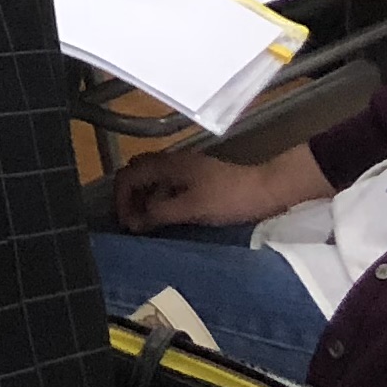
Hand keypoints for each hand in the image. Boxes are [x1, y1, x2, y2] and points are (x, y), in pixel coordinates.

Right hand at [114, 144, 324, 233]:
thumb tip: (131, 224)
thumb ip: (158, 214)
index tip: (125, 225)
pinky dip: (159, 199)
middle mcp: (171, 161)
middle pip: (136, 173)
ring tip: (146, 224)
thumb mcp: (190, 208)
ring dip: (144, 199)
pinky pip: (166, 185)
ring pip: (152, 180)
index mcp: (166, 164)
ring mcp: (184, 168)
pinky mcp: (196, 178)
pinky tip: (166, 217)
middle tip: (132, 223)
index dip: (121, 200)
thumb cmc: (228, 198)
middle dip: (128, 197)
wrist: (266, 191)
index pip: (128, 176)